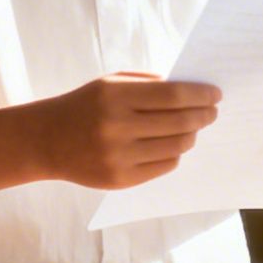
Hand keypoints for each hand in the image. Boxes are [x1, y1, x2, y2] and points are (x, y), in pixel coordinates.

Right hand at [37, 72, 219, 189]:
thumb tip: (192, 91)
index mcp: (115, 95)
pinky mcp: (120, 179)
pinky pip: (164, 166)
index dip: (200, 94)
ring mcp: (118, 156)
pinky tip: (173, 145)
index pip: (173, 95)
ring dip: (191, 135)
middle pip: (179, 122)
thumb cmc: (85, 106)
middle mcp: (117, 126)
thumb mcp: (110, 83)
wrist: (46, 140)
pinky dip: (175, 154)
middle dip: (203, 115)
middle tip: (212, 112)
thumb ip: (148, 84)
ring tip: (193, 128)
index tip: (215, 94)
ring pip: (176, 146)